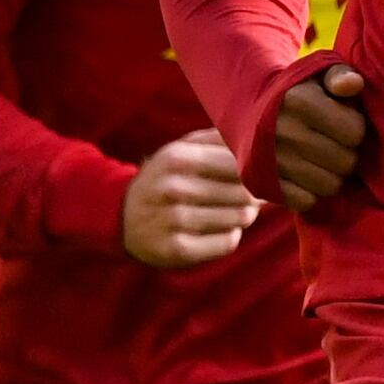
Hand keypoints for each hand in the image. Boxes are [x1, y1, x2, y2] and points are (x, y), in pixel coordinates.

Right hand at [121, 129, 257, 268]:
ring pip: (239, 219)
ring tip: (235, 212)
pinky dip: (230, 236)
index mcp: (179, 159)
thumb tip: (257, 134)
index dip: (258, 171)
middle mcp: (175, 189)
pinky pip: (227, 243)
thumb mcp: (182, 149)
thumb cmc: (165, 178)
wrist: (122, 216)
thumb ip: (217, 138)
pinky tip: (219, 230)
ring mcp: (175, 221)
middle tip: (252, 197)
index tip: (262, 176)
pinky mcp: (178, 249)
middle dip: (255, 196)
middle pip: (244, 193)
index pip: (239, 163)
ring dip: (243, 216)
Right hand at [272, 65, 369, 212]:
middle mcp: (282, 131)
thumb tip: (353, 85)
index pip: (355, 132)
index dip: (356, 128)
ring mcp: (271, 160)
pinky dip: (312, 192)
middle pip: (345, 162)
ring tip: (324, 159)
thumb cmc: (300, 90)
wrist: (250, 110)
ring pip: (329, 186)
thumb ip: (341, 75)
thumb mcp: (319, 72)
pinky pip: (307, 201)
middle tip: (336, 143)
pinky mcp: (263, 184)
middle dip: (347, 153)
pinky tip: (307, 174)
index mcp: (299, 100)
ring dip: (333, 175)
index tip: (345, 122)